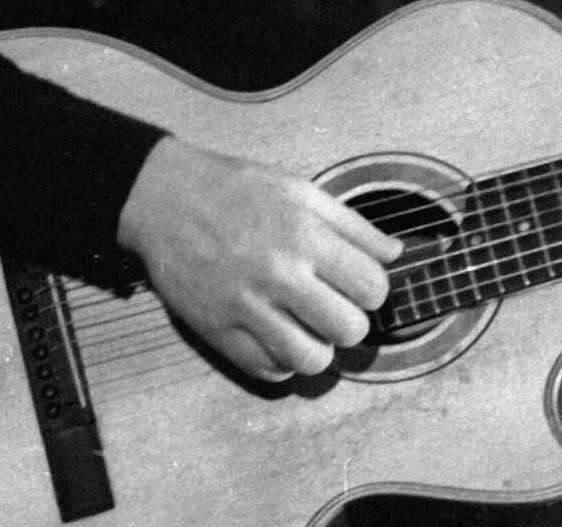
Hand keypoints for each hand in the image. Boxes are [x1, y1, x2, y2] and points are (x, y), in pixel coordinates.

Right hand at [115, 135, 401, 381]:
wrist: (166, 197)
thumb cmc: (237, 189)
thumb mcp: (301, 190)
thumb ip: (353, 225)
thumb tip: (395, 254)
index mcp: (305, 233)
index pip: (373, 286)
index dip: (372, 289)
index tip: (356, 284)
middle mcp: (279, 273)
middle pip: (350, 328)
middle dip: (349, 320)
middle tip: (332, 306)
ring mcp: (246, 306)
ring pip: (312, 360)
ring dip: (318, 348)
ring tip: (307, 328)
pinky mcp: (217, 331)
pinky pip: (268, 372)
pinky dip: (281, 362)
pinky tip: (277, 336)